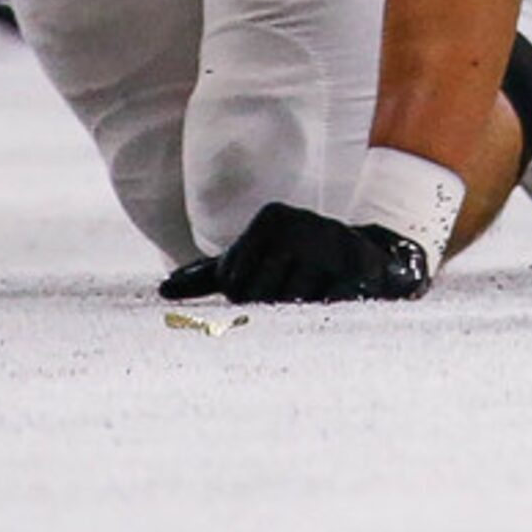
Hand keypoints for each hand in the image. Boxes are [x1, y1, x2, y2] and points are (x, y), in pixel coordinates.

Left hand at [158, 202, 431, 303]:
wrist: (369, 258)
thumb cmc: (298, 262)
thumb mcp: (254, 261)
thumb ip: (207, 275)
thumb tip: (163, 292)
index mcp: (270, 220)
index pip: (235, 287)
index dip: (252, 297)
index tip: (277, 278)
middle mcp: (298, 223)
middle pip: (262, 298)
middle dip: (277, 305)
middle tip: (300, 285)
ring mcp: (329, 243)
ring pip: (293, 308)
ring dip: (304, 312)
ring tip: (319, 288)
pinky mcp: (357, 268)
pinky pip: (325, 310)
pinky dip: (327, 311)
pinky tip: (334, 295)